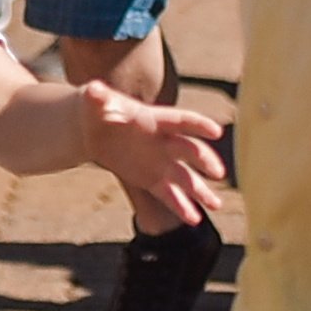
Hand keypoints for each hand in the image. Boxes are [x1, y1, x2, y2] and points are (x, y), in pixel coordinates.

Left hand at [76, 82, 225, 230]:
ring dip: (201, 191)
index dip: (199, 125)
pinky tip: (193, 219)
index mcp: (155, 120)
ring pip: (185, 178)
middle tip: (218, 172)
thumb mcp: (95, 101)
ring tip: (216, 205)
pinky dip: (181, 207)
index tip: (216, 131)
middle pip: (189, 151)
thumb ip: (98, 97)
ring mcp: (160, 163)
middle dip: (204, 160)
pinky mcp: (152, 180)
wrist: (92, 131)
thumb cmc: (97, 110)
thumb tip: (93, 90)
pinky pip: (169, 195)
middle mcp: (164, 142)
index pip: (181, 121)